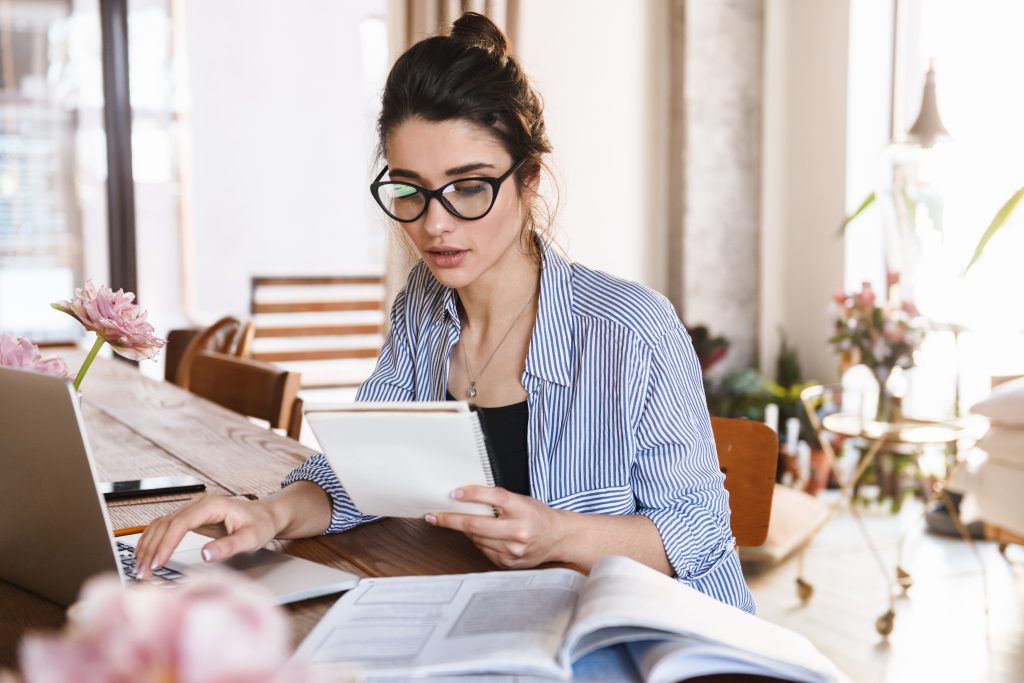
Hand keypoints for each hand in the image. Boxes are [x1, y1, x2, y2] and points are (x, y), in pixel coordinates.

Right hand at [133, 494, 278, 578]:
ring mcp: (191, 509)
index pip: (180, 523)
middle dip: (152, 549)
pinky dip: (151, 541)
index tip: (158, 563)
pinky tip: (143, 554)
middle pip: (165, 524)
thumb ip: (229, 546)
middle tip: (143, 573)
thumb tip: (205, 555)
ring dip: (147, 546)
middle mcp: (198, 504)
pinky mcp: (189, 517)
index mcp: (211, 505)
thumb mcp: (251, 538)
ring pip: (160, 525)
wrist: (265, 515)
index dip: (166, 544)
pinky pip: (164, 527)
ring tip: (140, 569)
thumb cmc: (260, 525)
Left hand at [426, 486, 572, 568]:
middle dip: (450, 520)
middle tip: (434, 515)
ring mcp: (513, 550)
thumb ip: (498, 500)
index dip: (473, 494)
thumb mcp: (522, 500)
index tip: (454, 493)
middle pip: (477, 524)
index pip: (495, 498)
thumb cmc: (538, 516)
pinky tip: (483, 535)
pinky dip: (478, 541)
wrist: (558, 538)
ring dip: (465, 530)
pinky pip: (483, 550)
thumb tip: (465, 500)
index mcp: (523, 509)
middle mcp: (518, 531)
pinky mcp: (508, 562)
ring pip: (476, 538)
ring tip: (460, 522)